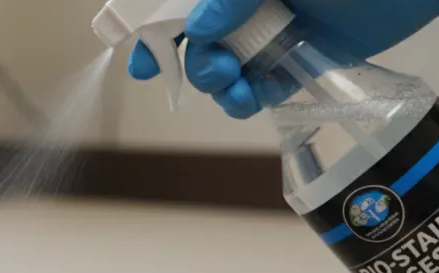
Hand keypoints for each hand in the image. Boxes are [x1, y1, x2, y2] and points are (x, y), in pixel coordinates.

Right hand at [126, 0, 438, 118]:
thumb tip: (197, 27)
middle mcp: (248, 4)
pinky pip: (258, 87)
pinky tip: (256, 95)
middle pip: (195, 43)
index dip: (155, 33)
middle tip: (214, 72)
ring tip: (237, 89)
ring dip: (218, 87)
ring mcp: (271, 30)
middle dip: (192, 65)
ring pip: (223, 68)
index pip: (180, 7)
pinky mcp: (296, 58)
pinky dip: (249, 98)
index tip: (142, 62)